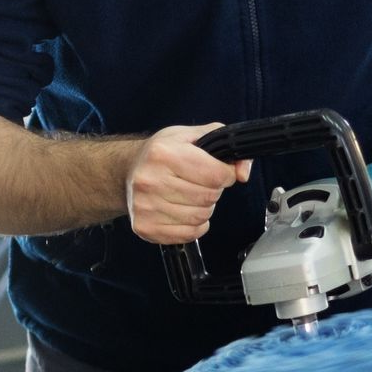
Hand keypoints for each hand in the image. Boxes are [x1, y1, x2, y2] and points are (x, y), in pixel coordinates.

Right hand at [124, 123, 252, 243]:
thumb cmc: (163, 153)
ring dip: (204, 208)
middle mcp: (150, 180)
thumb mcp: (193, 137)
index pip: (215, 174)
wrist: (128, 170)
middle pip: (208, 197)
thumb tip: (242, 172)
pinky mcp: (145, 227)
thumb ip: (225, 147)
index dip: (226, 174)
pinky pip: (188, 234)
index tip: (220, 172)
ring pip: (200, 217)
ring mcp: (145, 206)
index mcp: (163, 153)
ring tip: (190, 196)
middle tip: (200, 183)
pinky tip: (184, 212)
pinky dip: (194, 226)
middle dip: (213, 191)